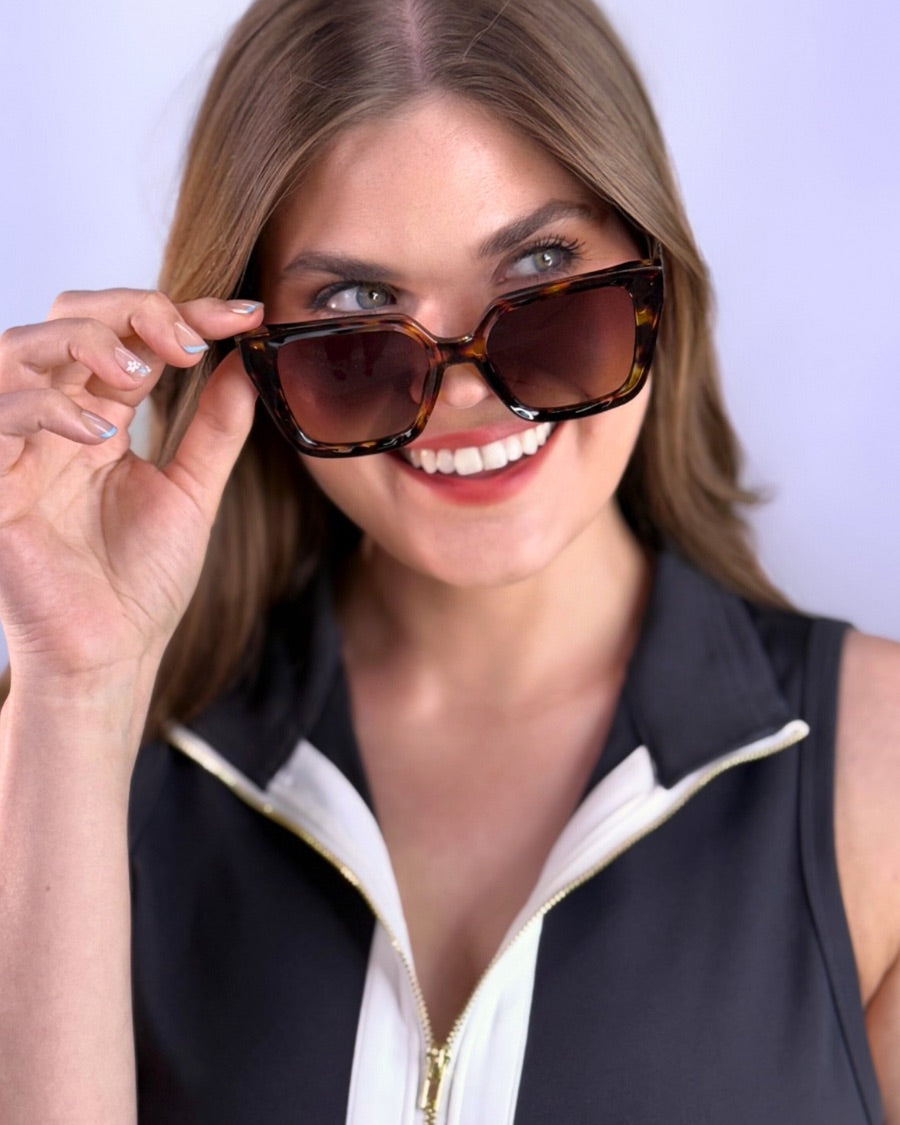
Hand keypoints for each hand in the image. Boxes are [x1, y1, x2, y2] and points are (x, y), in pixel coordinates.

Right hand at [0, 288, 263, 686]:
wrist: (110, 653)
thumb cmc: (143, 582)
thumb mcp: (193, 491)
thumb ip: (216, 427)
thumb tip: (248, 362)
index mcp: (101, 419)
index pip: (133, 339)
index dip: (186, 314)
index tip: (246, 315)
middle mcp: (56, 421)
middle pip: (71, 319)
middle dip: (132, 311)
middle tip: (187, 338)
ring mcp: (17, 445)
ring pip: (21, 347)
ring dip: (86, 342)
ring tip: (140, 373)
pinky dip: (47, 408)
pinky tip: (99, 434)